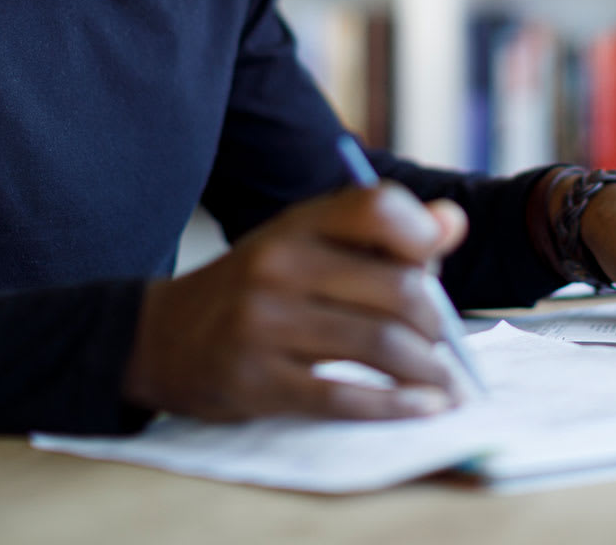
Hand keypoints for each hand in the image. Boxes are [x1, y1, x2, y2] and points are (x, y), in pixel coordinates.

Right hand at [123, 183, 468, 421]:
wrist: (162, 337)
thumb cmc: (259, 286)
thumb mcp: (307, 242)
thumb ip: (380, 234)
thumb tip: (453, 223)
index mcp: (298, 223)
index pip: (377, 207)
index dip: (421, 234)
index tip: (437, 263)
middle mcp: (279, 265)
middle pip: (396, 288)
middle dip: (436, 323)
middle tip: (446, 343)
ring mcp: (264, 324)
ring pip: (379, 345)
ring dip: (428, 370)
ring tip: (445, 383)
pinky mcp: (256, 381)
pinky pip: (343, 398)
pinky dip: (395, 407)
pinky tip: (422, 408)